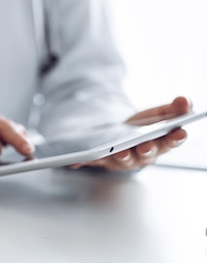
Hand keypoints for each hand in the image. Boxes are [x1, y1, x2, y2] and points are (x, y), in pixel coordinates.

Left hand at [70, 96, 191, 170]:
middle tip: (147, 144)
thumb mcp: (158, 114)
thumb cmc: (143, 127)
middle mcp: (141, 156)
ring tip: (121, 151)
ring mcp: (121, 159)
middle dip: (148, 149)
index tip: (180, 132)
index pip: (171, 142)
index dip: (176, 138)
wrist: (119, 136)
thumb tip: (185, 100)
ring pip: (122, 160)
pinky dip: (84, 162)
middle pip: (146, 154)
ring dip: (122, 156)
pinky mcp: (101, 159)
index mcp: (160, 144)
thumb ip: (174, 108)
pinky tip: (76, 161)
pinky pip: (92, 161)